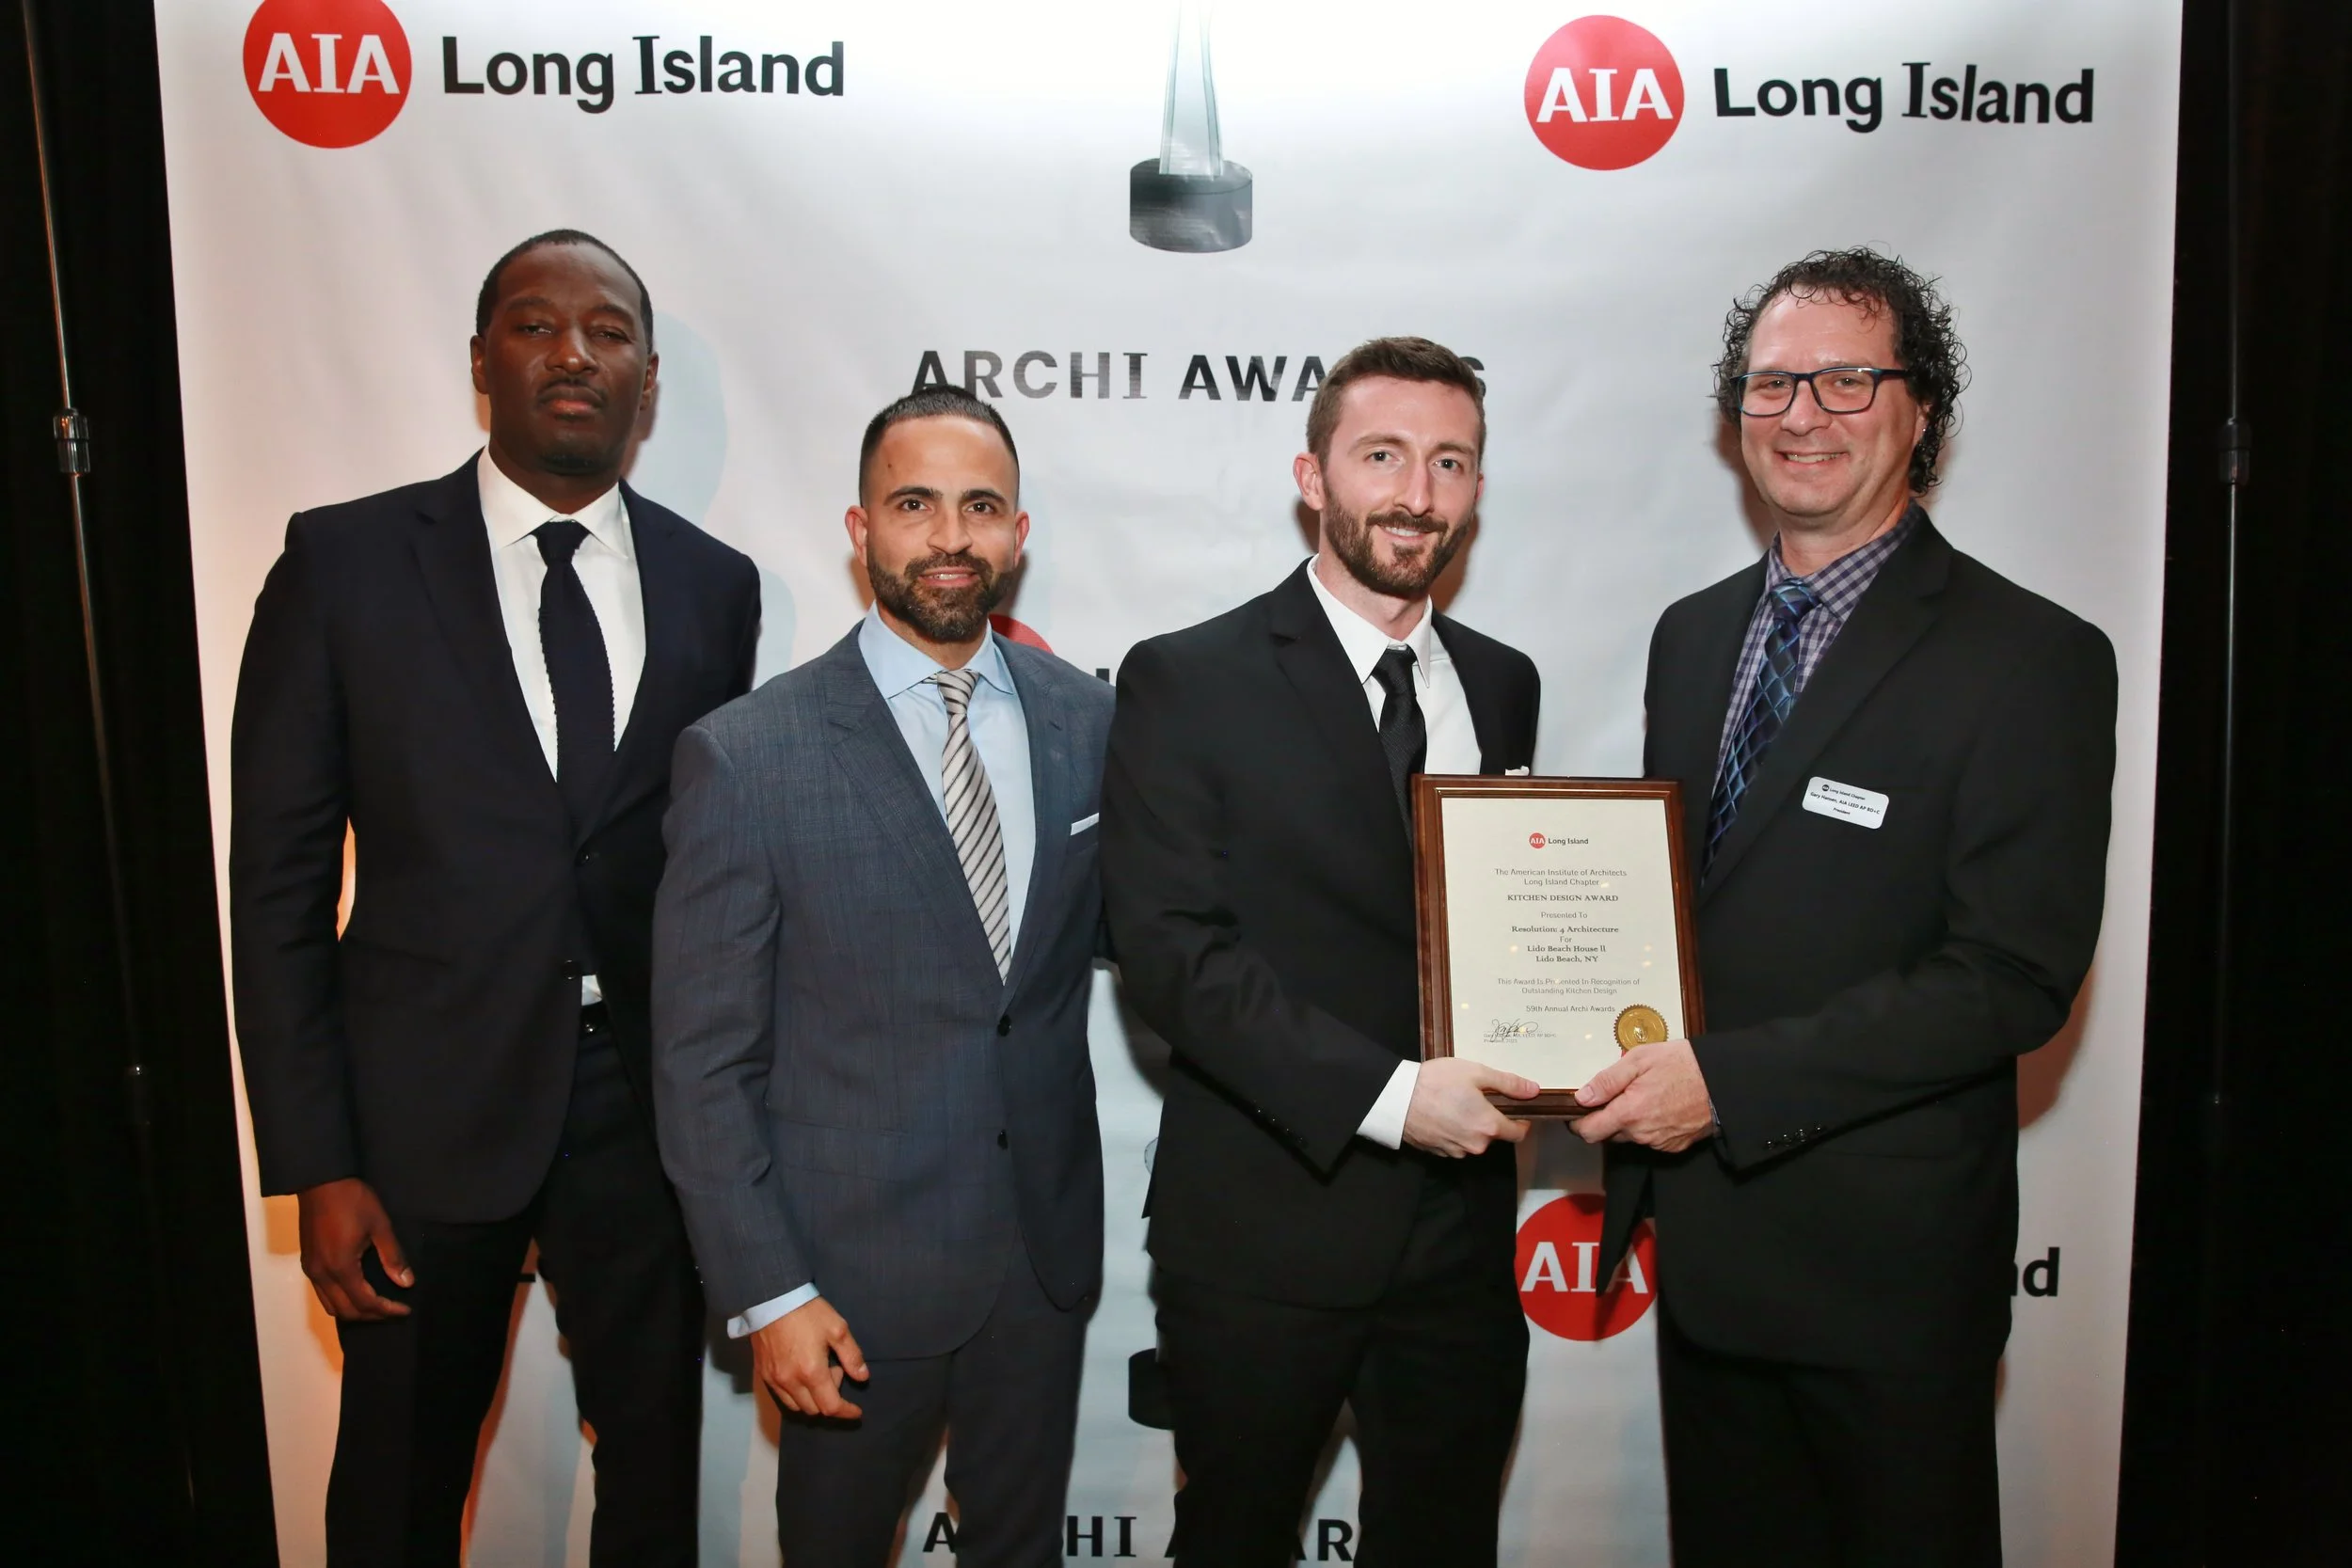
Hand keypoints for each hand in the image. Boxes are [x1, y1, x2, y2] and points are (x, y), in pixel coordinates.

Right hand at [297, 1177, 412, 1319]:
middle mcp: (321, 1274)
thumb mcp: (380, 1225)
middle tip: (393, 1310)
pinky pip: (323, 1293)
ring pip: (331, 1306)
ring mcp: (311, 1270)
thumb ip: (393, 1257)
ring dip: (354, 1311)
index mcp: (341, 1267)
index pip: (365, 1303)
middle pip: (346, 1311)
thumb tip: (406, 1282)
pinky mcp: (307, 1262)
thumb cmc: (353, 1200)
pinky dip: (340, 1300)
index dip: (386, 1310)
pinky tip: (357, 1292)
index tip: (405, 1310)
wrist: (320, 1181)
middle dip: (371, 1315)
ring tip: (377, 1305)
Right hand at [752, 1296, 869, 1419]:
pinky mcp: (763, 1374)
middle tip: (835, 1369)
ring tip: (818, 1372)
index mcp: (812, 1372)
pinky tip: (801, 1375)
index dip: (846, 1412)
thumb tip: (862, 1377)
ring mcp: (774, 1380)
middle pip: (814, 1409)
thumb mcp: (837, 1329)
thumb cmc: (808, 1312)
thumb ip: (852, 1356)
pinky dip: (795, 1394)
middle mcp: (791, 1382)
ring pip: (796, 1405)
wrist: (772, 1298)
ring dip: (812, 1399)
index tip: (857, 1411)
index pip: (831, 1407)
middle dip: (830, 1398)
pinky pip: (781, 1396)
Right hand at [1402, 1057, 1539, 1156]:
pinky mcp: (1438, 1153)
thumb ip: (1508, 1083)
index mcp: (1489, 1126)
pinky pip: (1455, 1144)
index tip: (1513, 1108)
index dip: (1520, 1120)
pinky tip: (1442, 1115)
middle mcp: (1476, 1145)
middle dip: (1489, 1120)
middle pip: (1494, 1136)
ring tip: (1455, 1105)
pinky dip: (1453, 1132)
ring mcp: (1456, 1151)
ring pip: (1473, 1140)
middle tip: (1475, 1098)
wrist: (1396, 1098)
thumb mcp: (1476, 1073)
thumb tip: (1534, 1090)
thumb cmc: (1437, 1082)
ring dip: (1470, 1127)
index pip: (1518, 1133)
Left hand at [1574, 1039, 1715, 1152]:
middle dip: (1605, 1117)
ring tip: (1641, 1095)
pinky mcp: (1674, 1146)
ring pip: (1629, 1136)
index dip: (1578, 1122)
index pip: (1589, 1132)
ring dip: (1628, 1121)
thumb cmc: (1682, 1064)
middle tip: (1616, 1093)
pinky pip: (1649, 1139)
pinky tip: (1658, 1105)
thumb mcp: (1639, 1059)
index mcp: (1629, 1113)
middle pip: (1608, 1134)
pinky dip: (1647, 1126)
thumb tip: (1582, 1097)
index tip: (1578, 1110)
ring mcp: (1659, 1143)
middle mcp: (1642, 1134)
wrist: (1722, 1081)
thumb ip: (1608, 1080)